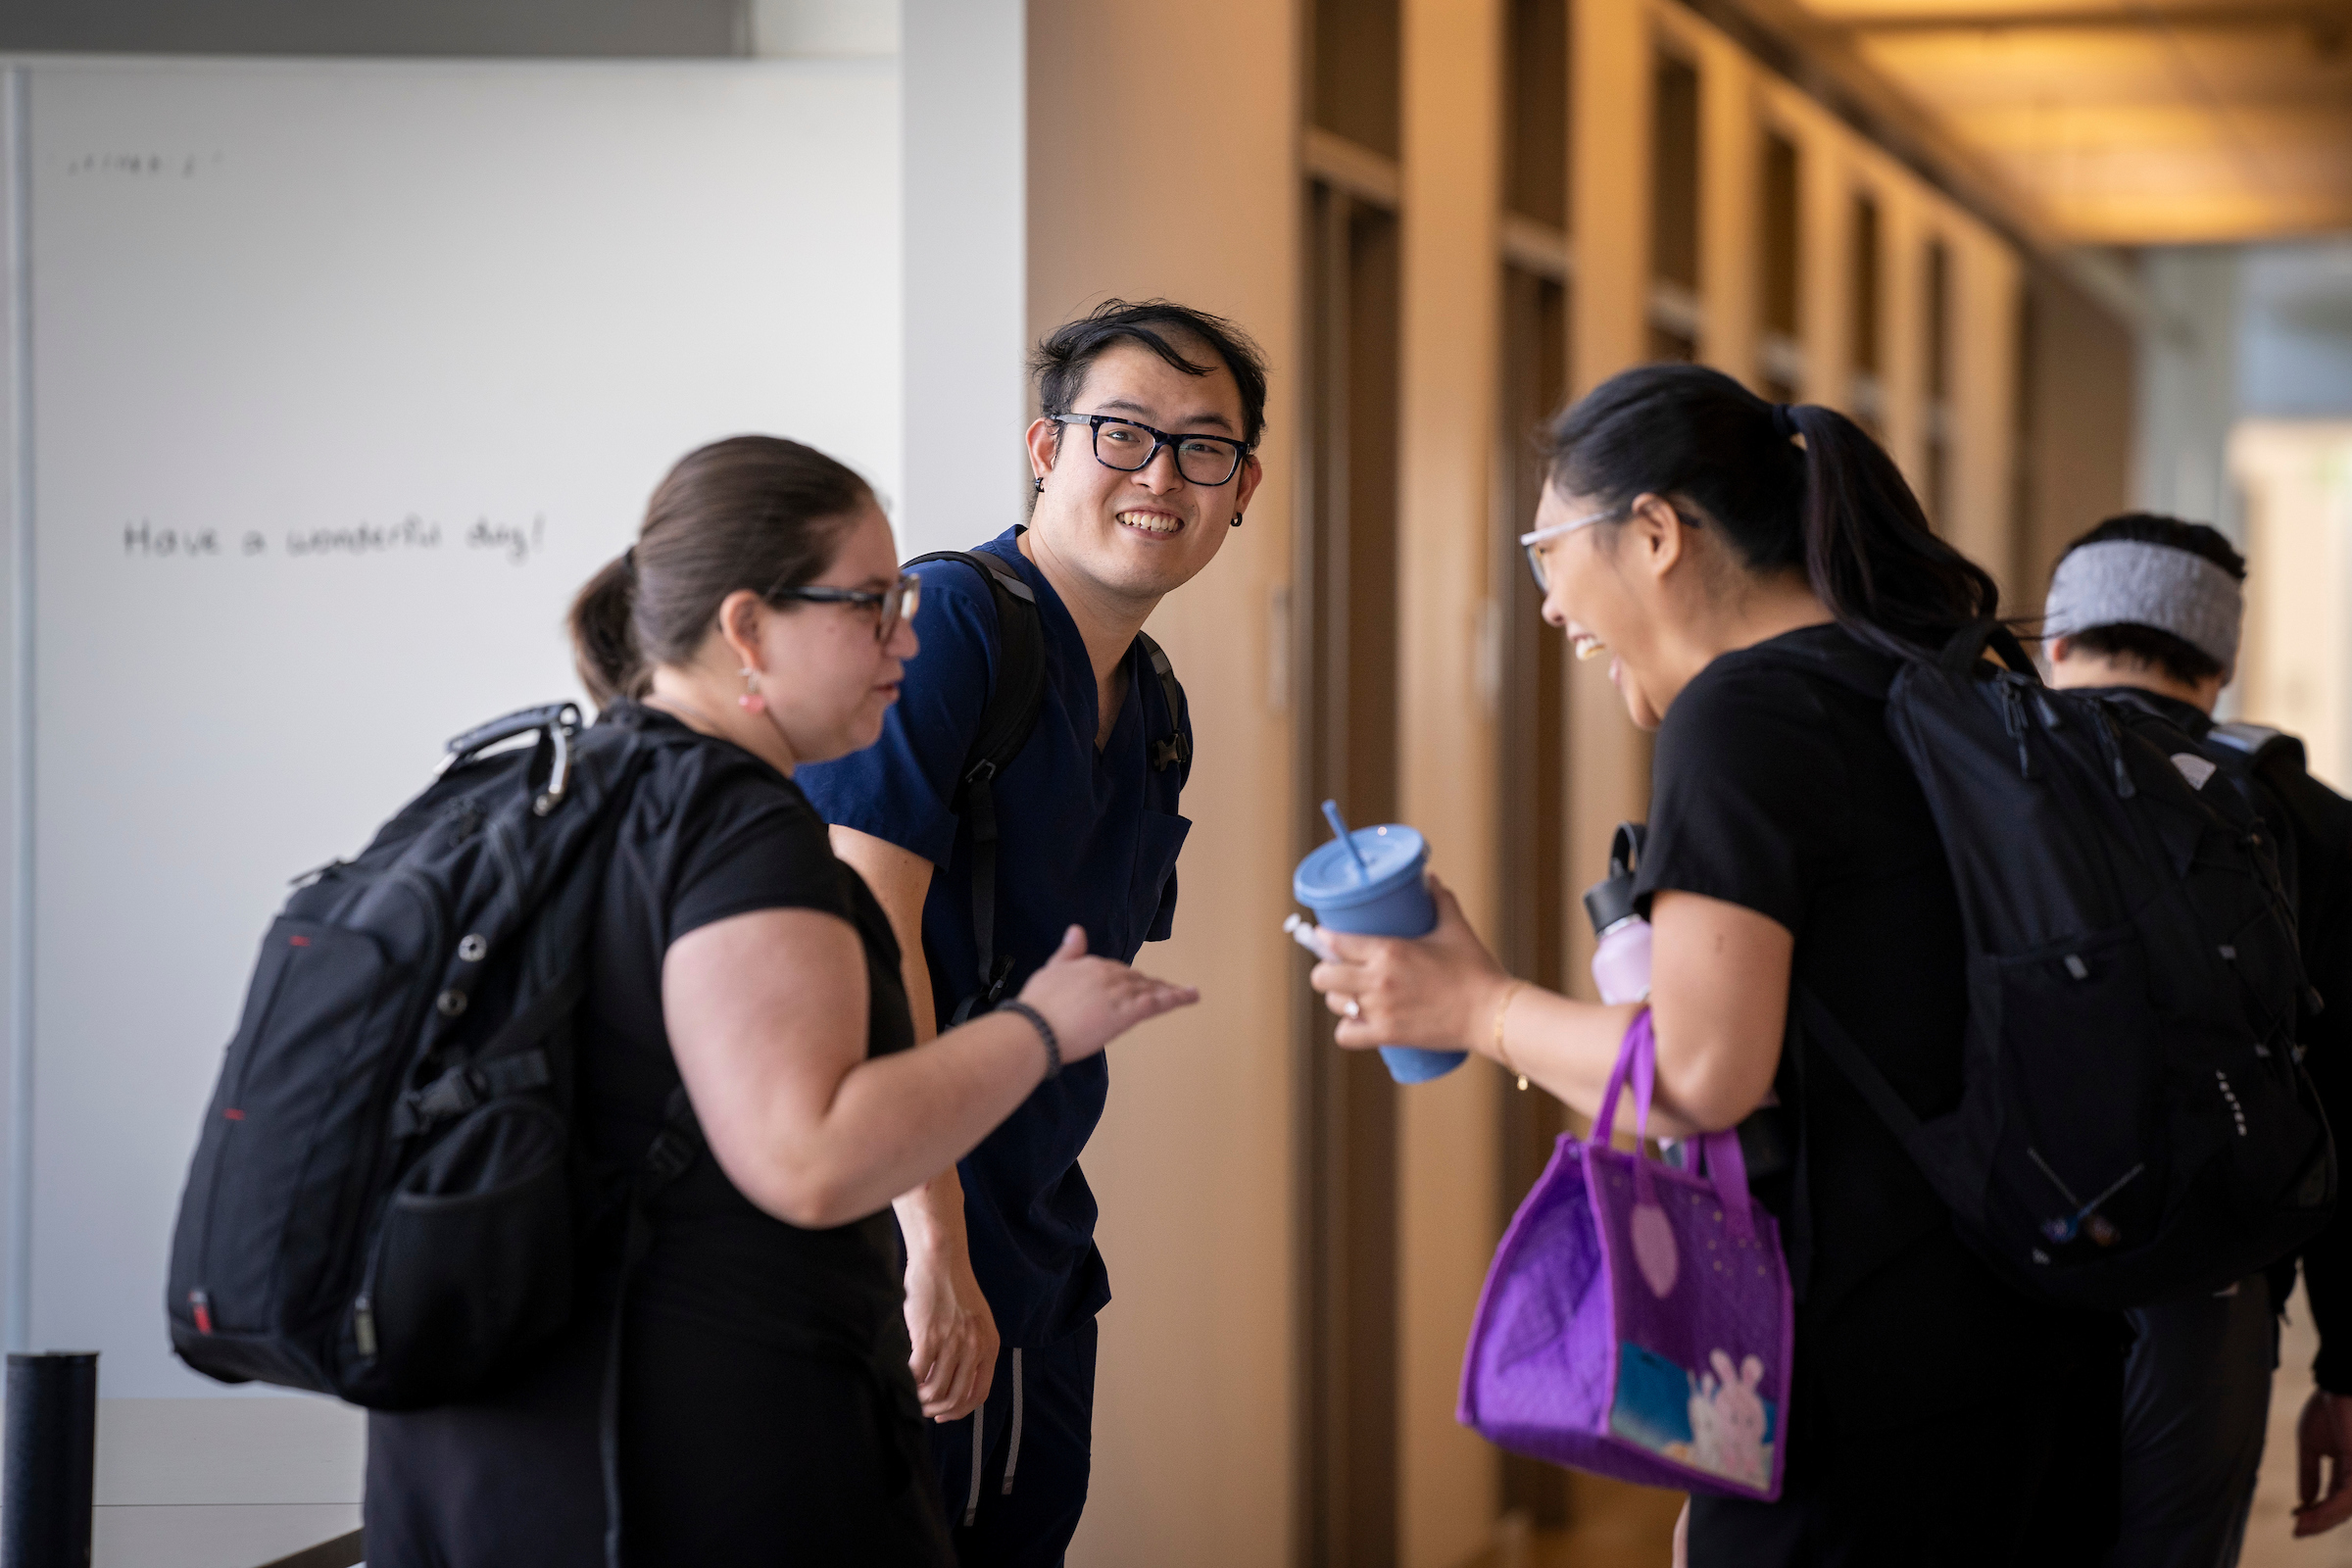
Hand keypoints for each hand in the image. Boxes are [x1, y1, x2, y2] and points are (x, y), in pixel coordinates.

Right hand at [903, 1237, 998, 1421]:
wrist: (941, 1258)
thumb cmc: (953, 1288)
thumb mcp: (976, 1321)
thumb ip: (972, 1349)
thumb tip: (954, 1382)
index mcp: (989, 1345)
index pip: (979, 1393)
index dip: (960, 1411)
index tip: (943, 1414)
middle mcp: (974, 1346)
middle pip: (957, 1397)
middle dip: (937, 1410)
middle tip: (922, 1408)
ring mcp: (952, 1341)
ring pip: (937, 1390)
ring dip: (922, 1400)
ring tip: (911, 1395)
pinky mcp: (928, 1335)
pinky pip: (917, 1373)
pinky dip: (909, 1383)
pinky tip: (904, 1380)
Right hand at [1017, 925, 1199, 1062]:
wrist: (1036, 1028)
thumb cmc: (1038, 1006)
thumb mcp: (1050, 971)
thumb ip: (1067, 953)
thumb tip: (1077, 930)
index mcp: (1090, 964)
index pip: (1116, 970)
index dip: (1129, 980)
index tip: (1138, 985)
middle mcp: (1109, 974)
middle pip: (1136, 979)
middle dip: (1151, 985)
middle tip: (1169, 991)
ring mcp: (1120, 992)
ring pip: (1150, 989)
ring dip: (1169, 990)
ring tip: (1188, 993)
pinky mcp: (1128, 1012)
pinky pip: (1158, 1002)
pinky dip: (1177, 997)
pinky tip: (1190, 996)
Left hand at [1307, 874, 1509, 1052]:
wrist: (1491, 1013)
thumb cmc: (1475, 969)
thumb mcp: (1455, 928)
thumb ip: (1440, 900)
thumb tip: (1430, 878)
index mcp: (1388, 950)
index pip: (1335, 942)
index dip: (1323, 939)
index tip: (1323, 936)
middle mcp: (1378, 979)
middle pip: (1323, 976)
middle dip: (1326, 971)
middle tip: (1338, 967)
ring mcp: (1380, 1010)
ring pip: (1334, 1003)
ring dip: (1337, 997)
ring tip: (1349, 993)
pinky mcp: (1388, 1035)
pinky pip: (1347, 1035)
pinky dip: (1348, 1029)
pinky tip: (1356, 1021)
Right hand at [2298, 1388, 2351, 1534]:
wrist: (2337, 1383)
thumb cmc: (2330, 1405)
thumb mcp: (2312, 1444)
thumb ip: (2310, 1473)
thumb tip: (2304, 1501)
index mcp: (2350, 1467)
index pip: (2336, 1497)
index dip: (2317, 1510)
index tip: (2295, 1517)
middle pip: (2343, 1507)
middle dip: (2321, 1521)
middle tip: (2298, 1530)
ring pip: (2347, 1507)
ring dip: (2323, 1520)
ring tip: (2301, 1527)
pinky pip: (2347, 1497)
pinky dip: (2328, 1509)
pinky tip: (2309, 1514)